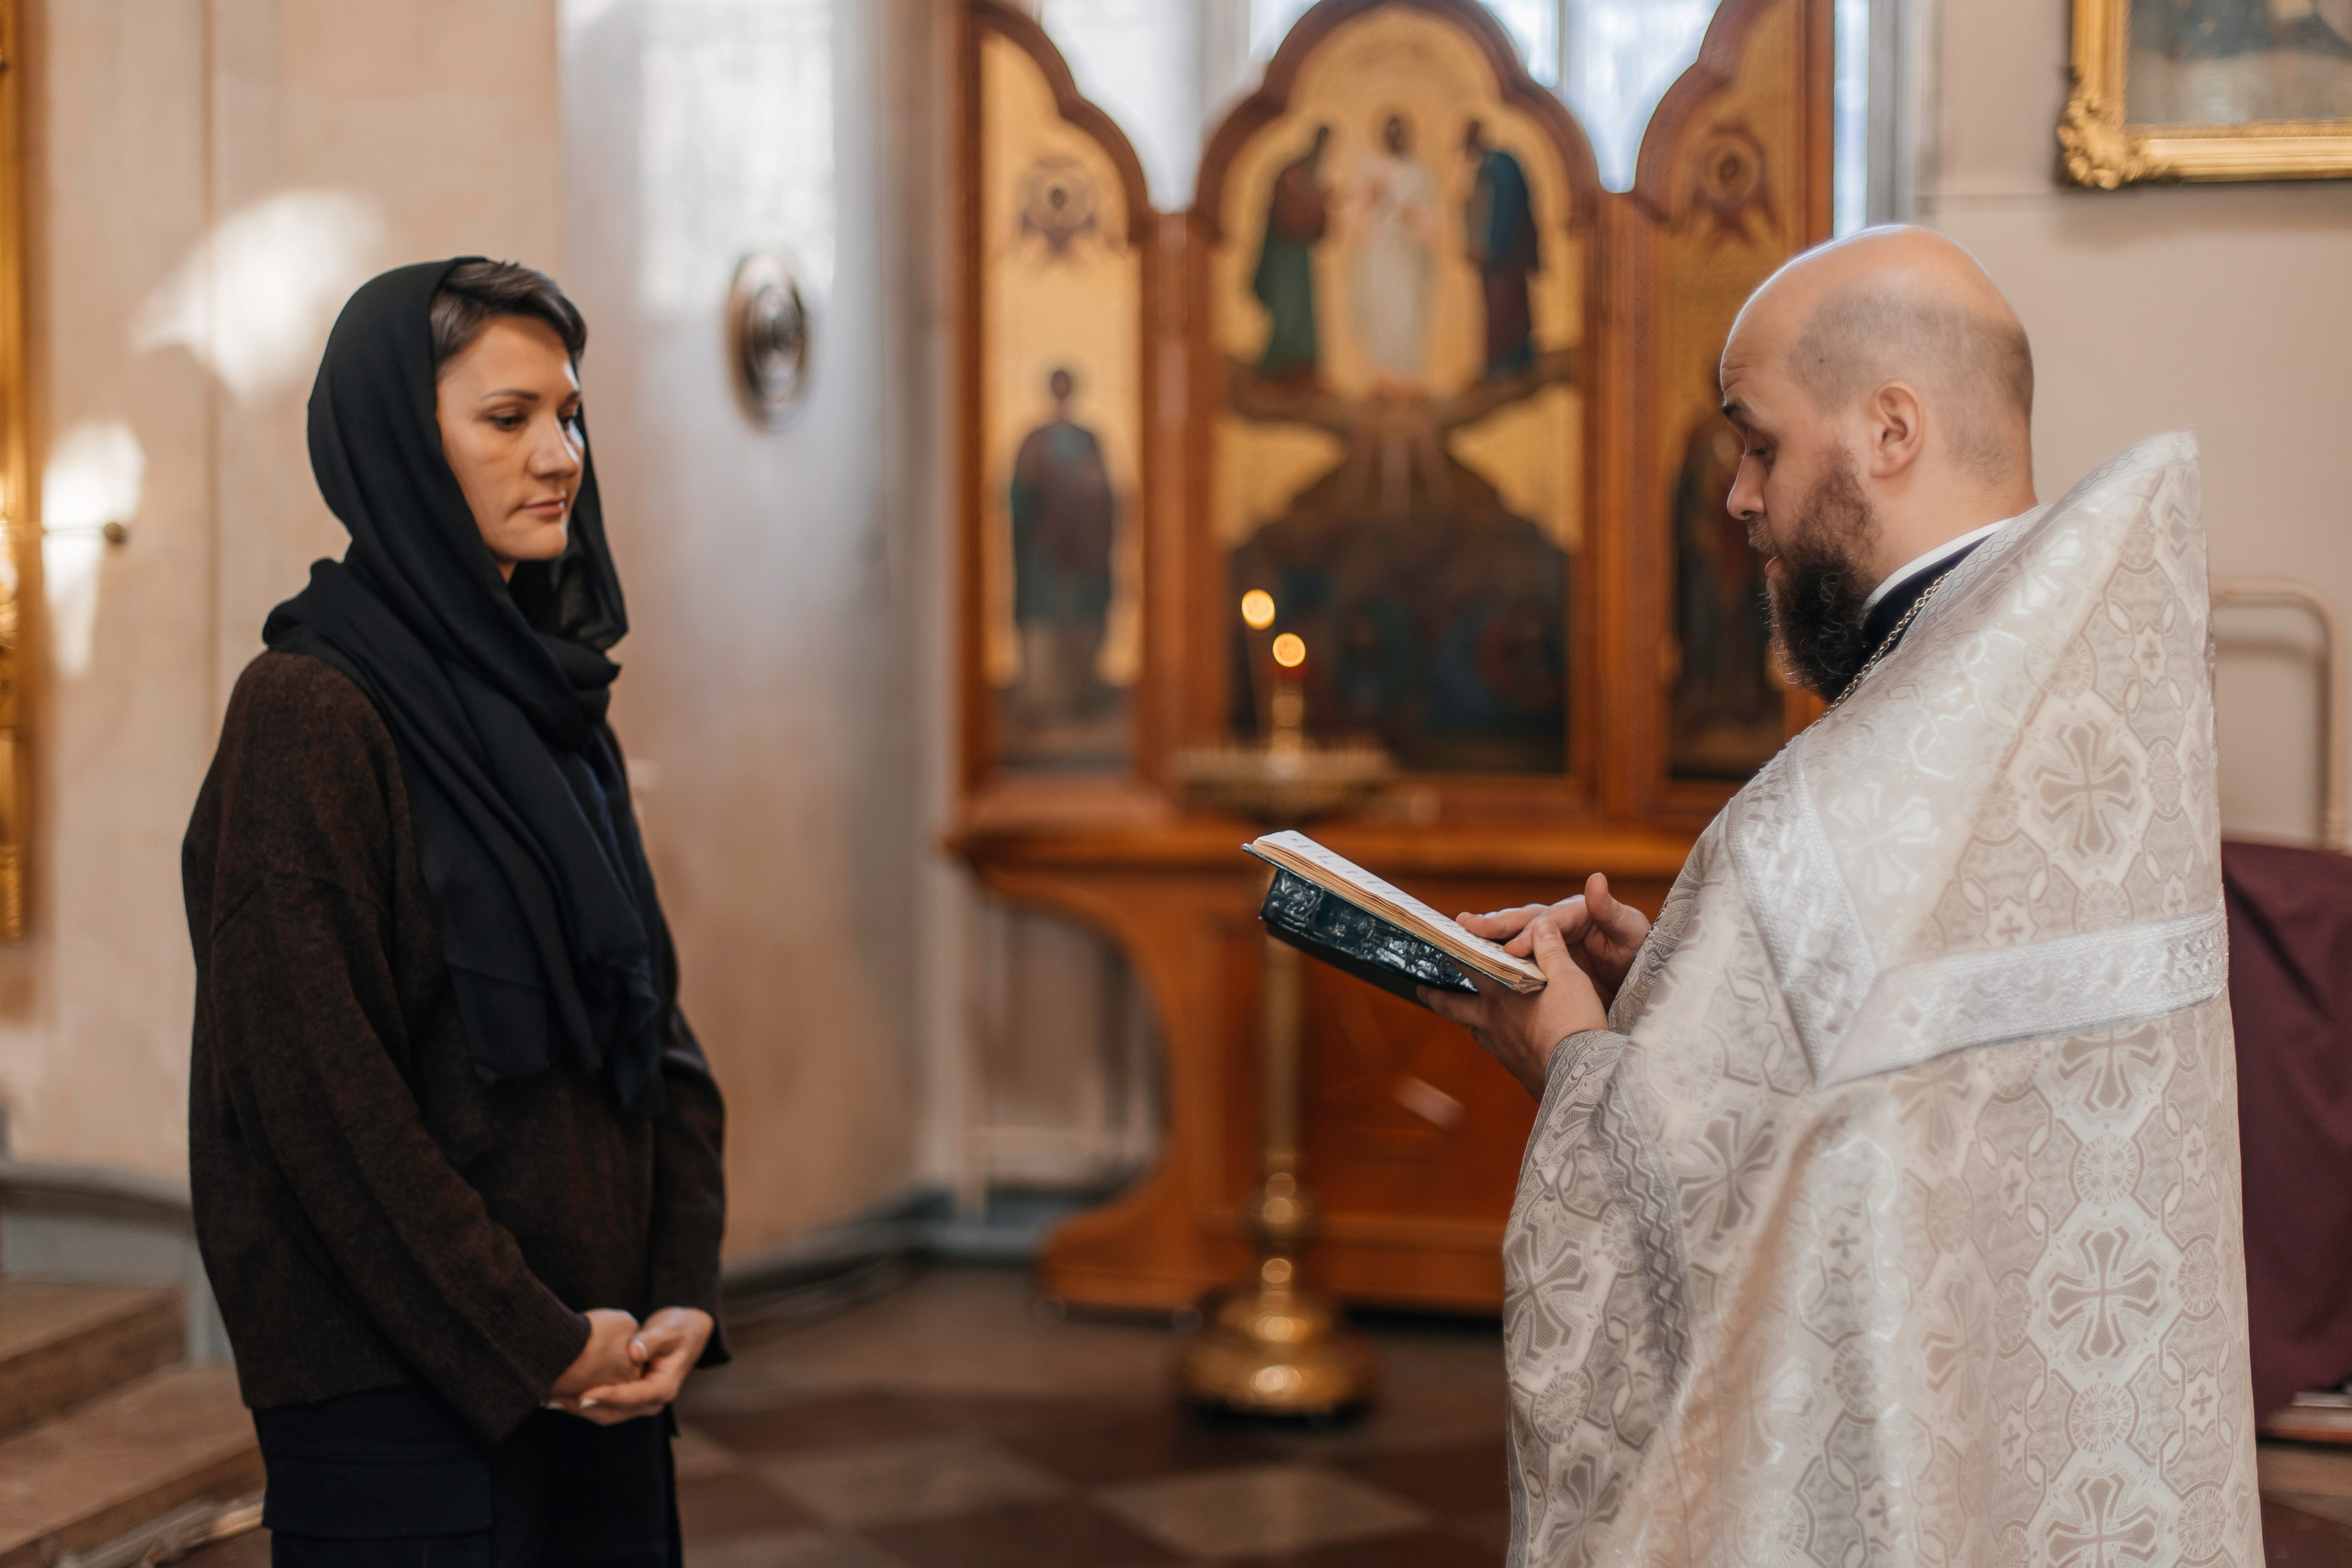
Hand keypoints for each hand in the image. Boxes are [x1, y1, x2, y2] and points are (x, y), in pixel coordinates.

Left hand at [559, 1306, 713, 1426]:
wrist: (686, 1333)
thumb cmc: (679, 1329)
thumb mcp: (670, 1330)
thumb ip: (652, 1340)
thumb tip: (635, 1351)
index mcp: (664, 1388)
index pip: (634, 1397)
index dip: (609, 1396)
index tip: (584, 1395)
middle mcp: (651, 1401)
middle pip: (615, 1412)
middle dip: (585, 1408)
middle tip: (557, 1398)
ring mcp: (639, 1403)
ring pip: (606, 1414)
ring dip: (579, 1409)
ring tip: (551, 1398)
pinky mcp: (628, 1398)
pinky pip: (603, 1406)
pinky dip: (583, 1402)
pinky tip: (561, 1394)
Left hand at [1421, 914, 1607, 1097]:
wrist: (1581, 1077)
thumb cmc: (1574, 1024)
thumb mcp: (1569, 977)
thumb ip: (1552, 950)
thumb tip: (1542, 924)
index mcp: (1500, 994)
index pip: (1466, 964)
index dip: (1450, 950)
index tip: (1435, 943)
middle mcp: (1492, 1021)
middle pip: (1453, 1007)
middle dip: (1436, 996)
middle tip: (1422, 990)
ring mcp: (1501, 1047)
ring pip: (1475, 1030)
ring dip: (1467, 1020)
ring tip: (1466, 1014)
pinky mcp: (1515, 1067)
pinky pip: (1496, 1049)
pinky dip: (1493, 1039)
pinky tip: (1504, 1040)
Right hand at [1459, 873, 1649, 1005]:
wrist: (1644, 983)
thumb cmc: (1639, 952)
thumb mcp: (1630, 930)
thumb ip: (1609, 908)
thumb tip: (1596, 879)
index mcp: (1576, 912)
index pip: (1548, 921)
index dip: (1530, 934)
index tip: (1513, 950)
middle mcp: (1558, 923)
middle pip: (1523, 920)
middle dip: (1495, 924)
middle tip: (1467, 926)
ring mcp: (1549, 941)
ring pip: (1514, 934)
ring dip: (1489, 935)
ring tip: (1462, 932)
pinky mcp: (1544, 961)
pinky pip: (1518, 958)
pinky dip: (1496, 957)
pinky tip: (1476, 961)